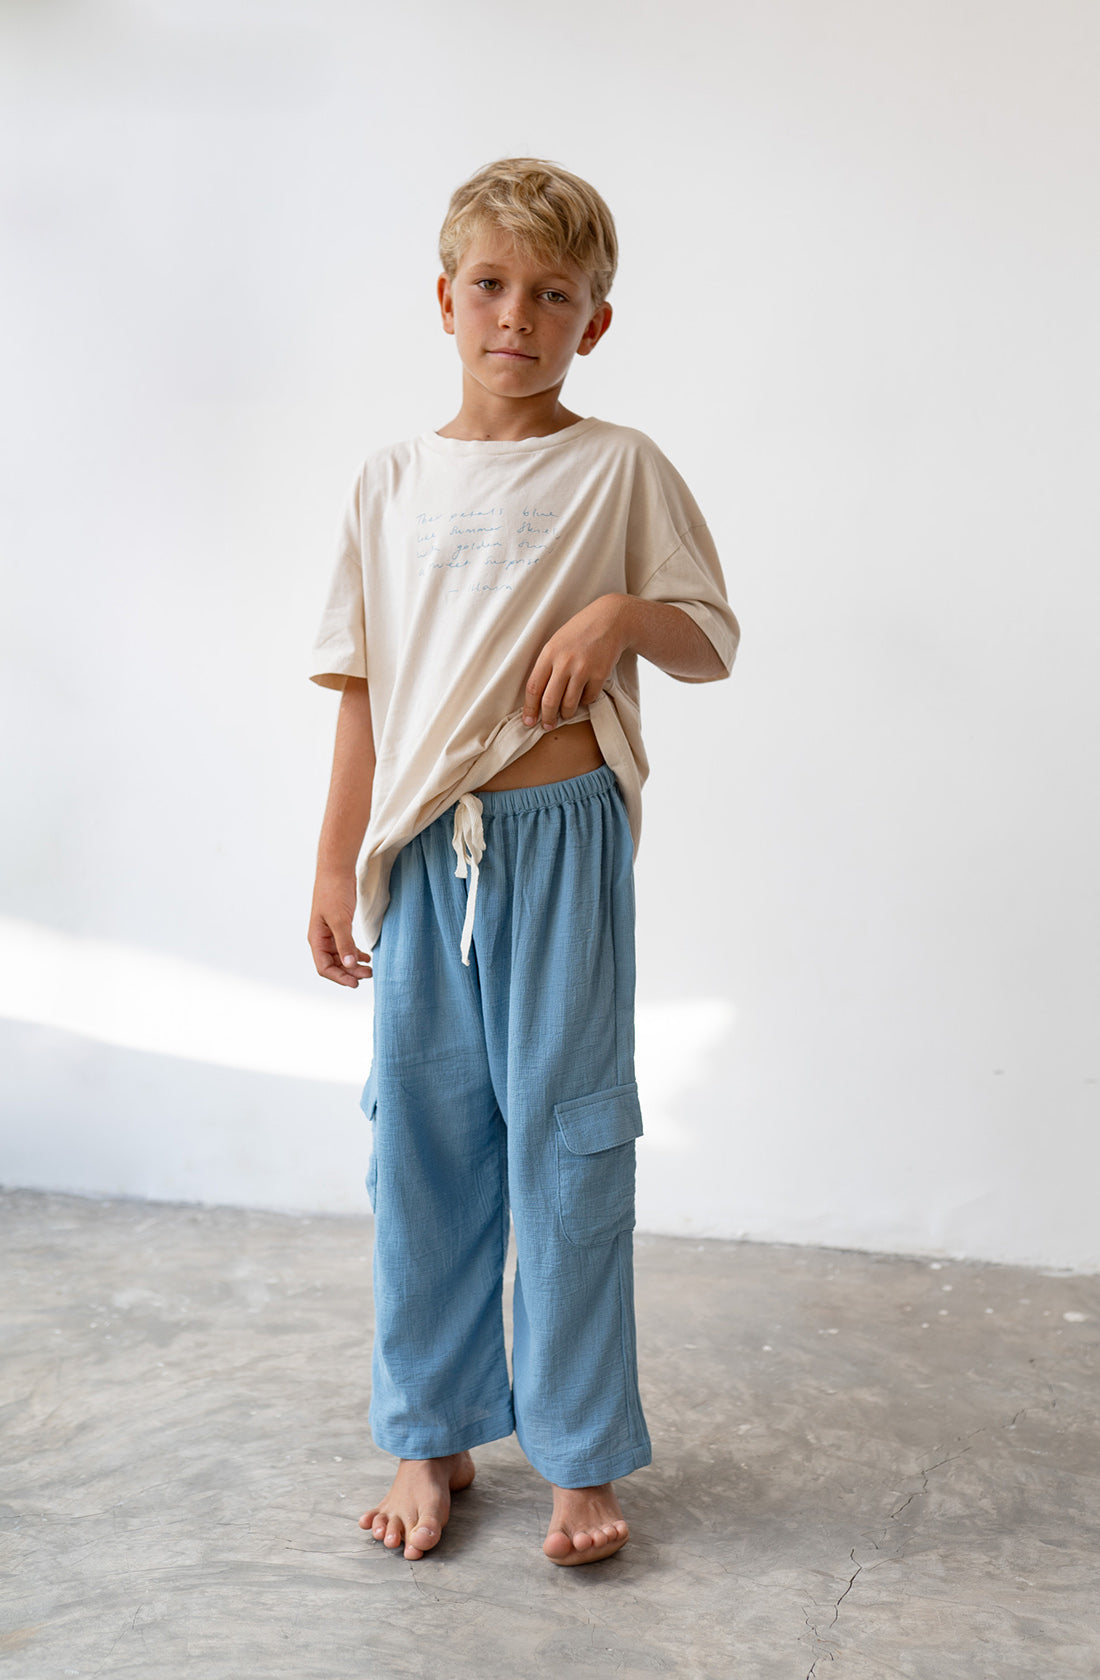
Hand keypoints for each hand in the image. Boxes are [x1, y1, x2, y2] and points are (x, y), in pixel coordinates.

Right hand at [309, 875, 371, 985]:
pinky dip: (356, 953)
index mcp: (316, 939)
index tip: (356, 983)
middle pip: (334, 965)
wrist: (337, 870)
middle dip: (350, 972)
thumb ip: (344, 942)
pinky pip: (346, 946)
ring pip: (341, 956)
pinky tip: (367, 957)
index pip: (324, 967)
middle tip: (369, 975)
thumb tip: (349, 965)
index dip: (339, 978)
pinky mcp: (340, 926)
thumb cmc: (334, 892)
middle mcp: (322, 939)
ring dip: (354, 965)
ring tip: (371, 969)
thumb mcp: (340, 919)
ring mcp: (331, 932)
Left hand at [523, 595, 632, 730]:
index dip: (529, 708)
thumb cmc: (579, 632)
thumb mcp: (556, 643)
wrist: (610, 620)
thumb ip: (547, 665)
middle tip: (547, 726)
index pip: (533, 687)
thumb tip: (538, 696)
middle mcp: (564, 662)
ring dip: (567, 713)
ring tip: (566, 714)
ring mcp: (583, 669)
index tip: (528, 721)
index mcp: (549, 654)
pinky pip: (589, 698)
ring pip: (569, 704)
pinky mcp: (600, 674)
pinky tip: (584, 695)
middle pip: (550, 701)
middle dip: (547, 718)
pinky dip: (585, 701)